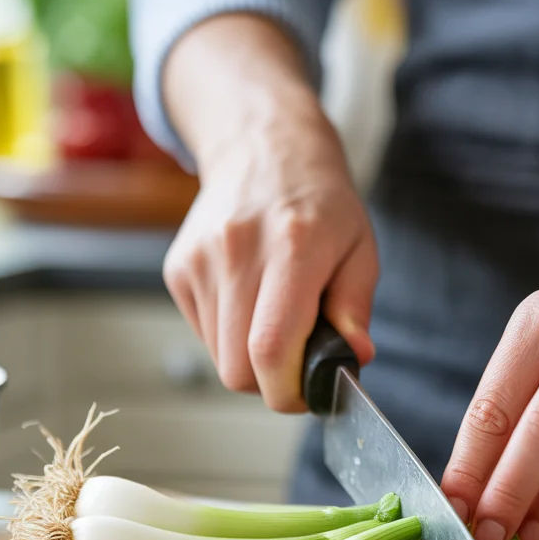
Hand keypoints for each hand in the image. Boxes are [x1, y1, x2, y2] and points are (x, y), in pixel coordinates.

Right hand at [161, 15, 376, 410]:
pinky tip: (251, 301)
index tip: (310, 392)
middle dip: (271, 383)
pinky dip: (231, 337)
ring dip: (251, 360)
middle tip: (299, 361)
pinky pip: (205, 335)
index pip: (270, 349)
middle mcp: (237, 251)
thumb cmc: (321, 203)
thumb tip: (354, 360)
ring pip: (219, 359)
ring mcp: (199, 260)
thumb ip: (357, 309)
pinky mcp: (178, 269)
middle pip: (237, 369)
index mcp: (292, 247)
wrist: (263, 146)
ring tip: (276, 318)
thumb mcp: (360, 248)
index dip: (288, 391)